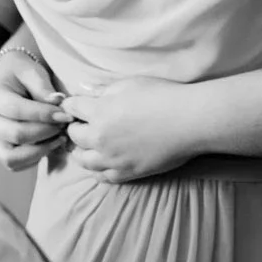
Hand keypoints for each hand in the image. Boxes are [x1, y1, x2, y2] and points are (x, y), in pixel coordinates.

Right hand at [0, 47, 70, 169]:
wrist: (9, 80)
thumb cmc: (21, 73)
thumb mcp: (30, 70)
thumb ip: (43, 86)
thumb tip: (58, 102)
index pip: (17, 110)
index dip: (44, 115)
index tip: (66, 115)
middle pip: (16, 135)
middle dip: (46, 132)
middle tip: (64, 125)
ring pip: (12, 158)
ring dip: (40, 151)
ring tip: (59, 138)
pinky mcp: (0, 151)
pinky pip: (16, 165)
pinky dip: (35, 159)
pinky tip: (50, 143)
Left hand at [60, 78, 198, 181]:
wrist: (190, 121)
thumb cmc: (163, 97)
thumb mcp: (129, 84)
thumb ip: (104, 90)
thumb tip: (86, 91)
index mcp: (99, 112)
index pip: (71, 108)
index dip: (71, 105)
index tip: (74, 105)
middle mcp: (100, 137)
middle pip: (73, 135)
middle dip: (75, 128)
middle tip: (81, 124)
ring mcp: (113, 158)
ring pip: (83, 160)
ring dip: (81, 151)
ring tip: (87, 146)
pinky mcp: (128, 172)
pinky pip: (102, 177)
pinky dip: (97, 170)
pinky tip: (101, 163)